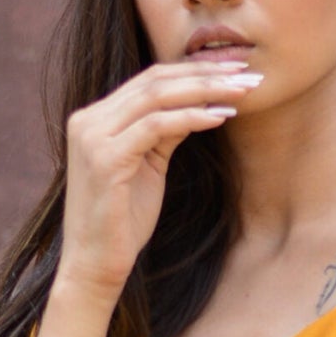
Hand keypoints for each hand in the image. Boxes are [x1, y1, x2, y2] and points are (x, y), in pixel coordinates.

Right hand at [55, 59, 262, 298]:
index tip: (234, 71)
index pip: (149, 80)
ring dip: (205, 90)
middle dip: (206, 74)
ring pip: (157, 96)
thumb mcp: (148, 166)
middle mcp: (87, 120)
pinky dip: (192, 117)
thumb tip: (199, 103)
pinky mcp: (105, 158)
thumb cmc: (123, 222)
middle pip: (154, 81)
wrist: (96, 265)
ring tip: (242, 91)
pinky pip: (157, 126)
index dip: (194, 71)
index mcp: (94, 119)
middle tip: (248, 75)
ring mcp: (92, 137)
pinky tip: (221, 116)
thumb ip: (164, 132)